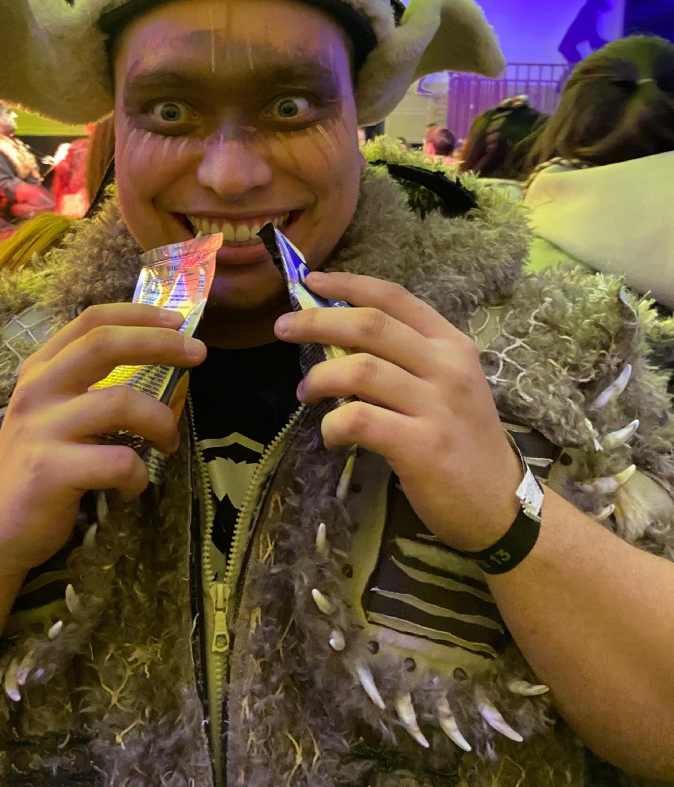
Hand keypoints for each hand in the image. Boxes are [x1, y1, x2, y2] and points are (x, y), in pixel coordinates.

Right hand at [0, 304, 205, 575]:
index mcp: (40, 370)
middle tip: (198, 353)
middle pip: (104, 344)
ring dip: (161, 422)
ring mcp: (40, 429)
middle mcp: (36, 390)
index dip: (139, 314)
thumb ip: (89, 384)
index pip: (91, 320)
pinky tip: (132, 487)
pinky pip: (119, 461)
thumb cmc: (40, 467)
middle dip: (160, 343)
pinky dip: (139, 475)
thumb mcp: (54, 413)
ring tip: (167, 444)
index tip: (179, 319)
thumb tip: (159, 356)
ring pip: (122, 403)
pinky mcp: (50, 471)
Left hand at [274, 272, 521, 551]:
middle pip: (370, 325)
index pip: (394, 297)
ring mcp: (438, 406)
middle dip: (317, 320)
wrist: (502, 505)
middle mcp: (447, 367)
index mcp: (451, 344)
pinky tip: (332, 436)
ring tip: (306, 393)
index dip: (347, 284)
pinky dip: (333, 425)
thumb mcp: (447, 385)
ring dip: (319, 378)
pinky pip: (360, 420)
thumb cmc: (463, 441)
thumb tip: (337, 336)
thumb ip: (405, 358)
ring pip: (360, 370)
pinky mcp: (423, 446)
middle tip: (283, 327)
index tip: (309, 281)